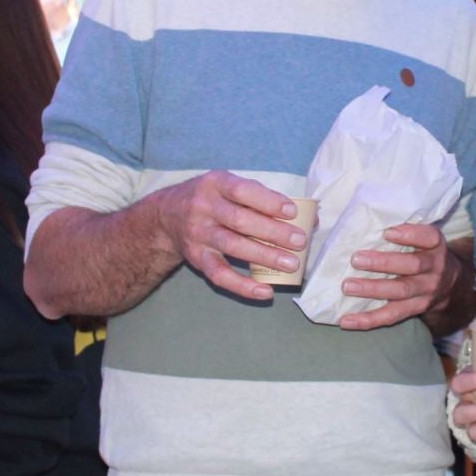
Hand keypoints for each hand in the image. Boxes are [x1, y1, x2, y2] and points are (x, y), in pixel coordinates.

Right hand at [153, 171, 301, 301]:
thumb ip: (261, 197)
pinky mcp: (197, 259)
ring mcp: (198, 234)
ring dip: (265, 256)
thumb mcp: (227, 186)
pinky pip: (220, 275)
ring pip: (233, 247)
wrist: (166, 216)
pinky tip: (266, 291)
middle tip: (300, 242)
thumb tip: (308, 216)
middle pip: (240, 221)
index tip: (292, 211)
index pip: (243, 191)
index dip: (268, 202)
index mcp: (215, 184)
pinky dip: (243, 286)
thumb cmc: (212, 199)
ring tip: (291, 264)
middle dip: (273, 232)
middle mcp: (203, 208)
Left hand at [340, 222, 455, 331]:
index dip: (410, 235)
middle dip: (383, 263)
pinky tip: (347, 320)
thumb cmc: (427, 254)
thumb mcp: (426, 239)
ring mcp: (426, 292)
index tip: (387, 232)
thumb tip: (367, 224)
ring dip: (372, 289)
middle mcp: (435, 269)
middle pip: (412, 266)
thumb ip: (407, 231)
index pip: (429, 237)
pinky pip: (392, 316)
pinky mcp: (416, 309)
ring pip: (400, 291)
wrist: (454, 286)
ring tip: (348, 286)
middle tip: (356, 259)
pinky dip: (368, 320)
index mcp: (436, 246)